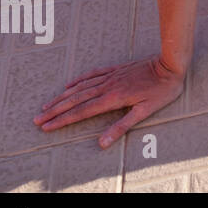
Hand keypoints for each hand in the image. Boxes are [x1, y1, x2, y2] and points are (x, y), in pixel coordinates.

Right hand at [33, 55, 185, 149]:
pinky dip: (78, 80)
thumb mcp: (146, 111)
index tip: (46, 127)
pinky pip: (92, 74)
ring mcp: (110, 76)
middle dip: (55, 110)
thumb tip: (102, 143)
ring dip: (62, 97)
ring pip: (80, 87)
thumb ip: (123, 126)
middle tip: (37, 118)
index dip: (62, 120)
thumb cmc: (162, 90)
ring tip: (47, 105)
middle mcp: (107, 86)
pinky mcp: (116, 69)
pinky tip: (69, 85)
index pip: (81, 112)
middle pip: (75, 100)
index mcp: (112, 98)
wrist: (171, 64)